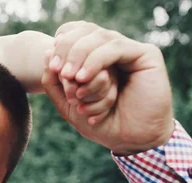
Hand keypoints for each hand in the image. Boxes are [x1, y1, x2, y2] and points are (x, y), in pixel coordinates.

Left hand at [41, 21, 174, 154]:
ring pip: (99, 40)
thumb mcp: (68, 105)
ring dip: (81, 59)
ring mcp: (129, 51)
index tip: (52, 66)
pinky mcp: (145, 54)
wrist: (131, 141)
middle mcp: (113, 50)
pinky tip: (83, 77)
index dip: (62, 44)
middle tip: (58, 70)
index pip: (76, 33)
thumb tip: (46, 53)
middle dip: (68, 51)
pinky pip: (115, 48)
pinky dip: (95, 61)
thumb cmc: (102, 124)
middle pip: (86, 32)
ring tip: (71, 78)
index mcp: (96, 57)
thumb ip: (54, 83)